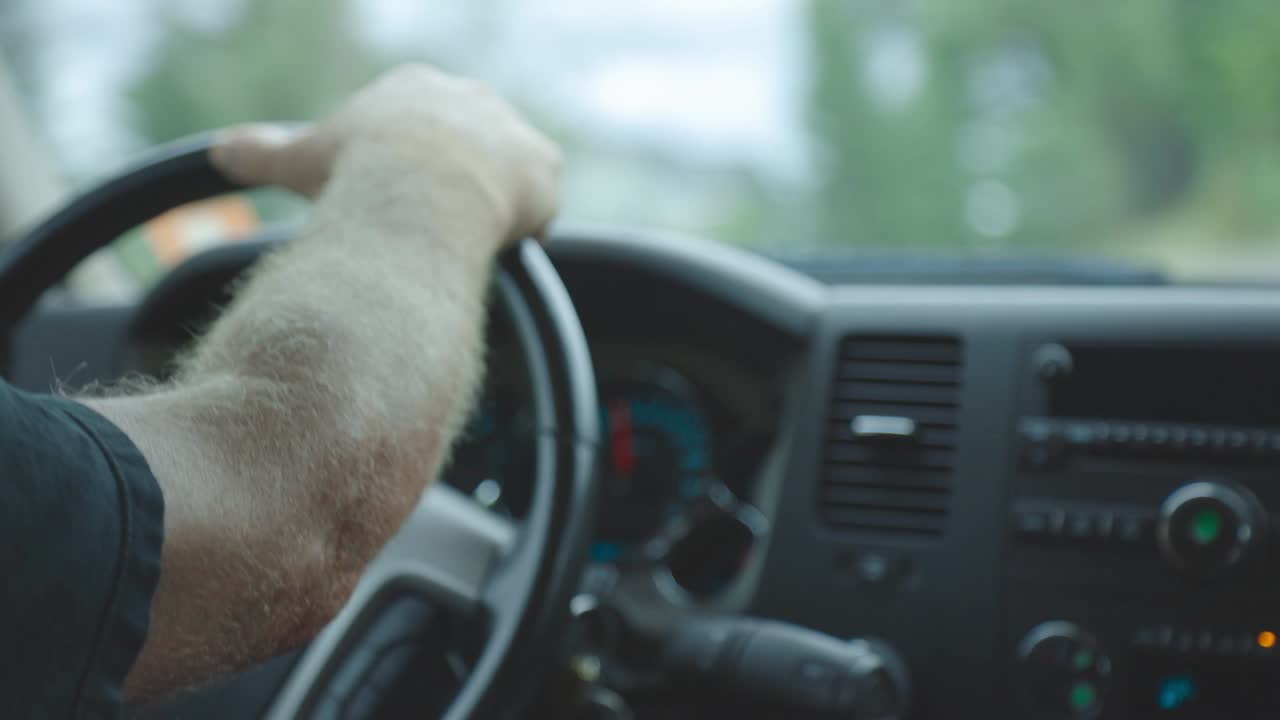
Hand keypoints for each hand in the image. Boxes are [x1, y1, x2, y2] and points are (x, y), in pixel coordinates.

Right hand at [210, 64, 561, 247]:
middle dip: (453, 183)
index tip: (395, 199)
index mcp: (414, 86)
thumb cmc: (356, 172)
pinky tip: (499, 245)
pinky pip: (540, 203)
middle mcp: (470, 97)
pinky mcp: (544, 167)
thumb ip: (263, 152)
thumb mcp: (300, 159)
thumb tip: (221, 152)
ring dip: (491, 204)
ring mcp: (511, 130)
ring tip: (464, 237)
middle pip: (465, 147)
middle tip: (431, 223)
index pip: (417, 127)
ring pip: (507, 173)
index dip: (406, 167)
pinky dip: (525, 228)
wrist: (419, 188)